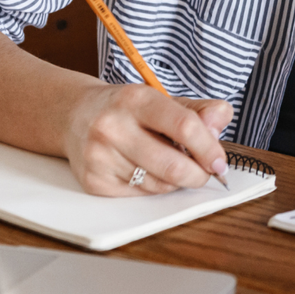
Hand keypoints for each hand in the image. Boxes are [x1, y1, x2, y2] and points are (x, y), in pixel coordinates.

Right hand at [63, 83, 233, 196]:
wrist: (74, 115)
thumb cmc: (127, 109)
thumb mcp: (163, 99)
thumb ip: (199, 110)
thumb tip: (219, 124)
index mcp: (136, 99)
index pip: (184, 126)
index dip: (208, 148)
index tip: (219, 161)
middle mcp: (113, 126)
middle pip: (172, 165)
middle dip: (198, 174)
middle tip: (205, 173)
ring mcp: (100, 156)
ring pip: (159, 185)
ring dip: (176, 181)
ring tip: (171, 164)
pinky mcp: (94, 181)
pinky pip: (141, 195)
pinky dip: (154, 187)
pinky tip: (147, 170)